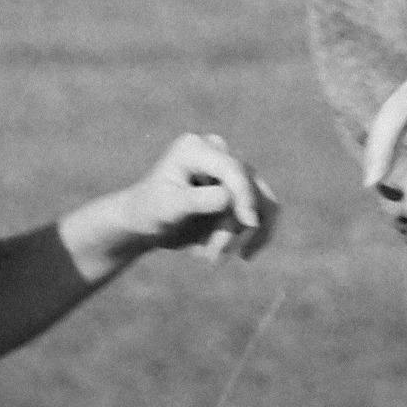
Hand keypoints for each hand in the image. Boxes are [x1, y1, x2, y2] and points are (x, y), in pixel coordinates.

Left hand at [85, 135, 271, 267]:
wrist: (143, 224)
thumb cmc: (149, 212)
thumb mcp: (168, 207)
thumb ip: (197, 200)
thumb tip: (229, 198)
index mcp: (196, 148)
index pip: (232, 168)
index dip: (244, 195)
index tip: (248, 223)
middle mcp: (218, 152)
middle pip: (249, 186)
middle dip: (237, 224)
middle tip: (213, 256)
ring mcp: (230, 169)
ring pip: (261, 201)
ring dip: (244, 234)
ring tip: (215, 257)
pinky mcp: (239, 188)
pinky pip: (263, 209)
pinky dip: (257, 234)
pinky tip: (245, 254)